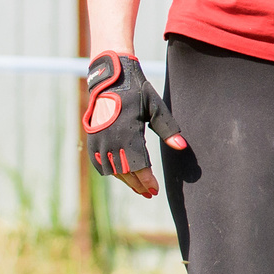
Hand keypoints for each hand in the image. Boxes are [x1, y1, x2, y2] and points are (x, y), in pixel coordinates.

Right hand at [81, 52, 185, 199]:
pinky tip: (121, 176)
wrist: (111, 79)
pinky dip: (110, 172)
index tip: (155, 190)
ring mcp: (98, 140)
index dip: (146, 180)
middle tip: (149, 193)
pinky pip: (99, 162)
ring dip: (125, 180)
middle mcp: (110, 139)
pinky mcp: (92, 139)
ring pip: (111, 170)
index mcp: (127, 132)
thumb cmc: (137, 93)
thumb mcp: (156, 108)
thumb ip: (168, 129)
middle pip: (124, 171)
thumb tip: (182, 147)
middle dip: (138, 184)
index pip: (137, 165)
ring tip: (138, 188)